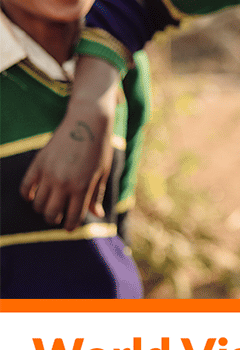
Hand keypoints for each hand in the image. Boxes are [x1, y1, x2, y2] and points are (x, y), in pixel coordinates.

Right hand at [20, 57, 118, 229]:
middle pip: (51, 214)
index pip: (73, 217)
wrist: (87, 122)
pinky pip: (25, 187)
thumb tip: (98, 214)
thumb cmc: (99, 148)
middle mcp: (64, 183)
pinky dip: (28, 195)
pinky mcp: (38, 163)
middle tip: (57, 216)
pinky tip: (34, 195)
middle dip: (54, 219)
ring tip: (49, 205)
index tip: (69, 227)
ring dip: (42, 208)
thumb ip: (96, 195)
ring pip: (37, 204)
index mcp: (82, 187)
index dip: (70, 226)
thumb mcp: (102, 172)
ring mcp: (48, 173)